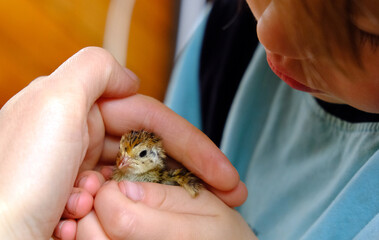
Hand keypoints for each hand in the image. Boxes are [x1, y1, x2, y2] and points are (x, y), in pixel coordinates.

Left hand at [0, 47, 245, 238]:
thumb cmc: (17, 177)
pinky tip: (117, 223)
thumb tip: (132, 80)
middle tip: (223, 196)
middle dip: (189, 173)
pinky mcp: (80, 201)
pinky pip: (120, 204)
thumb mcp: (54, 100)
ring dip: (152, 200)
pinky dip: (127, 216)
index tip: (225, 175)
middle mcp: (81, 137)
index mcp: (77, 109)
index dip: (194, 145)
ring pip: (140, 180)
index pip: (152, 120)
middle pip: (153, 150)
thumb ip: (97, 69)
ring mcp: (82, 171)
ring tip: (162, 215)